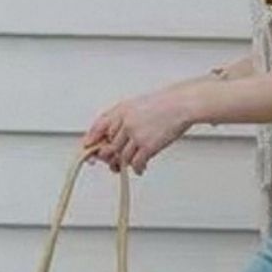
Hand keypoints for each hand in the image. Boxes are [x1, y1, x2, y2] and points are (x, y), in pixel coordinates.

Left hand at [81, 86, 195, 174]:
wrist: (182, 104)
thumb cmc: (165, 103)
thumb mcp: (138, 104)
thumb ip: (124, 118)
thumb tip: (115, 133)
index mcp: (121, 110)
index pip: (99, 127)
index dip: (91, 139)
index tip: (89, 148)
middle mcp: (125, 123)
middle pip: (109, 146)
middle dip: (109, 157)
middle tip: (111, 161)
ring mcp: (136, 135)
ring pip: (121, 157)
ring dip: (123, 164)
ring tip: (129, 165)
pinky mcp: (147, 146)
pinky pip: (136, 163)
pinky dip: (137, 168)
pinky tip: (140, 168)